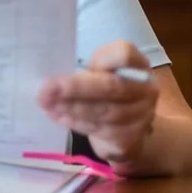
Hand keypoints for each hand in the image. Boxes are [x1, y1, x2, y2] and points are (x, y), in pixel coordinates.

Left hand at [38, 40, 158, 164]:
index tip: (73, 61)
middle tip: (46, 89)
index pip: (124, 54)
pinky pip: (100, 129)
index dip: (101, 57)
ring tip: (47, 104)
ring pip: (104, 111)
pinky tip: (58, 116)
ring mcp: (141, 116)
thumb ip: (85, 71)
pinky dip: (75, 122)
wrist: (125, 129)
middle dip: (75, 88)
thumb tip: (51, 77)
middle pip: (111, 87)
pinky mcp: (130, 138)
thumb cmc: (105, 93)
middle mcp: (145, 90)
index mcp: (137, 65)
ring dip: (71, 107)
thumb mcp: (98, 74)